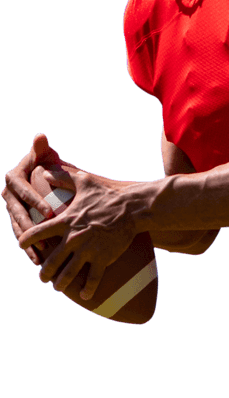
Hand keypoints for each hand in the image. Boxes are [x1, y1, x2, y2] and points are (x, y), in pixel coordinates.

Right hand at [3, 133, 63, 266]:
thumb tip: (41, 137)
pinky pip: (21, 235)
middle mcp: (8, 194)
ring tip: (42, 253)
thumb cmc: (47, 163)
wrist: (45, 177)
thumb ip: (41, 149)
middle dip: (31, 225)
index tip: (50, 212)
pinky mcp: (16, 220)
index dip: (34, 201)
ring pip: (18, 227)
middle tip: (46, 236)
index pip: (22, 190)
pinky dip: (30, 247)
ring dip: (29, 241)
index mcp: (14, 178)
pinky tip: (39, 260)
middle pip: (17, 212)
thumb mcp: (44, 155)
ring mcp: (11, 208)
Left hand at [17, 169, 140, 299]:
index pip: (37, 233)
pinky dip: (87, 289)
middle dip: (44, 272)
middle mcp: (73, 238)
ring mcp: (88, 250)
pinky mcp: (104, 258)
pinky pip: (93, 278)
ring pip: (68, 272)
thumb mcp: (84, 181)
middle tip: (42, 277)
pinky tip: (84, 296)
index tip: (23, 246)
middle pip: (51, 260)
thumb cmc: (109, 193)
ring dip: (61, 282)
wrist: (133, 208)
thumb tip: (43, 171)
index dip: (26, 240)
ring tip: (58, 287)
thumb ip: (62, 177)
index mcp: (65, 221)